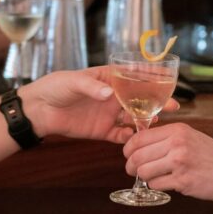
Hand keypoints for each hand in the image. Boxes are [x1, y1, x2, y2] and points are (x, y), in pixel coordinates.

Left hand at [21, 67, 178, 144]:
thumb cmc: (55, 87)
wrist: (39, 110)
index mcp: (107, 78)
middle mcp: (112, 95)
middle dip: (156, 101)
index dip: (152, 76)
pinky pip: (120, 135)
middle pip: (139, 98)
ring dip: (147, 120)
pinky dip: (130, 137)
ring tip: (159, 122)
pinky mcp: (102, 130)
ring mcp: (108, 113)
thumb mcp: (72, 82)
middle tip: (173, 105)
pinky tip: (138, 138)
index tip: (169, 79)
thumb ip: (92, 87)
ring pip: (134, 117)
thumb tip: (109, 93)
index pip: (134, 75)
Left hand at [122, 123, 212, 203]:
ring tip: (152, 178)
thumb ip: (168, 138)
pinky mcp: (183, 182)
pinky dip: (157, 186)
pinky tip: (166, 183)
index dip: (129, 148)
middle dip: (130, 166)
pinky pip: (156, 185)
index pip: (140, 137)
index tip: (128, 155)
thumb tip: (139, 143)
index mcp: (178, 130)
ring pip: (143, 172)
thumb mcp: (192, 137)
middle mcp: (178, 144)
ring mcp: (180, 163)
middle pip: (138, 156)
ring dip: (143, 177)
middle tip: (132, 170)